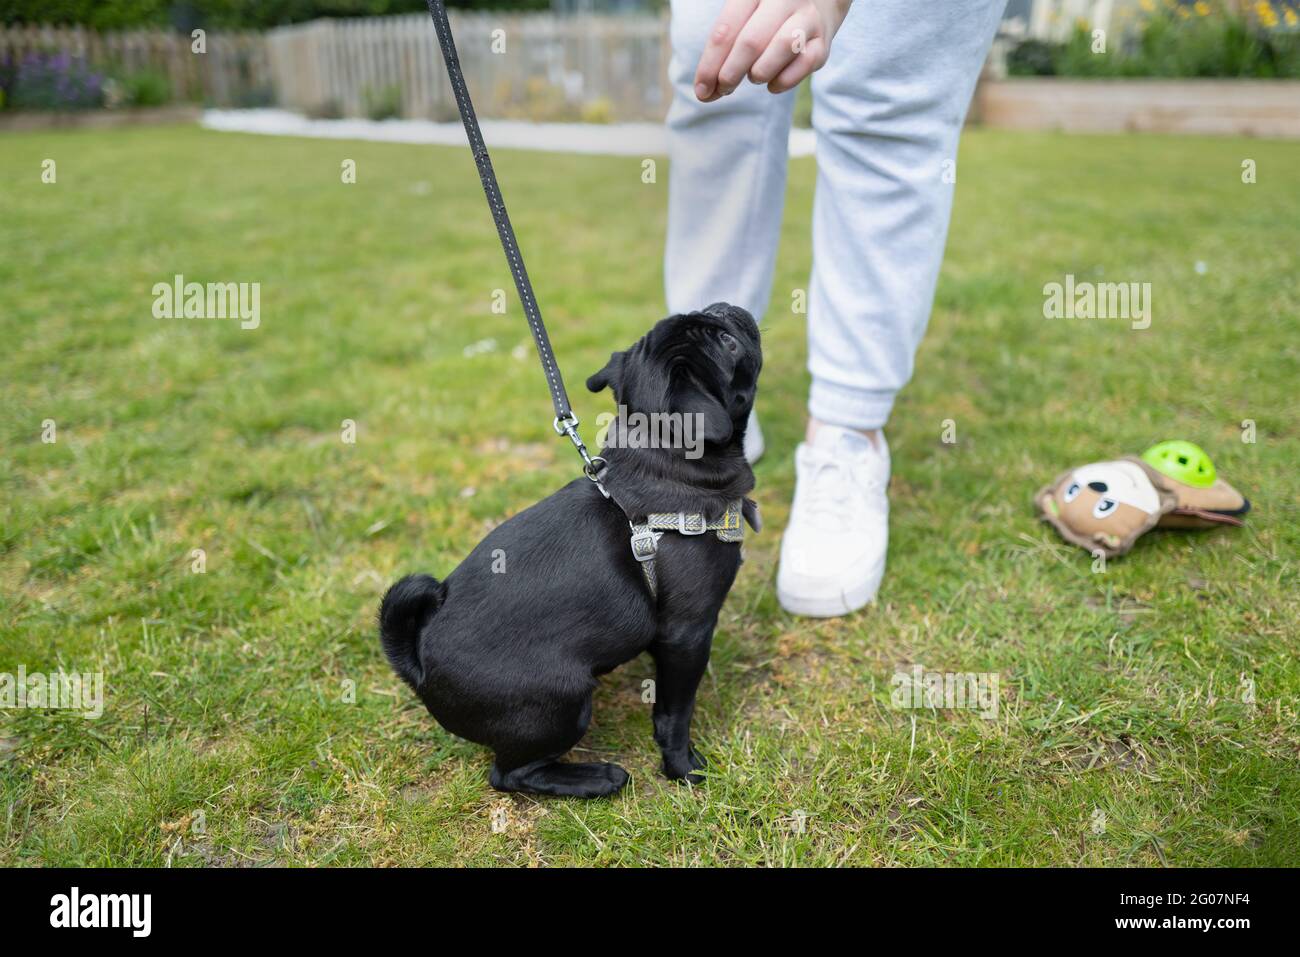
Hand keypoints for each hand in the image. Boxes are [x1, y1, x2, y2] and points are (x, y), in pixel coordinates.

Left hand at [693, 0, 851, 100]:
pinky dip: (784, 81)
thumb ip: (723, 45)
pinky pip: (804, 64)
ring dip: (759, 73)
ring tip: (753, 76)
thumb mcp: (743, 10)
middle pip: (751, 42)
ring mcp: (807, 17)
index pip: (726, 29)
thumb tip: (704, 92)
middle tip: (724, 88)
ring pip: (781, 49)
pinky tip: (772, 83)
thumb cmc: (767, 10)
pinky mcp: (823, 41)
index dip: (710, 64)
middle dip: (731, 73)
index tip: (701, 90)